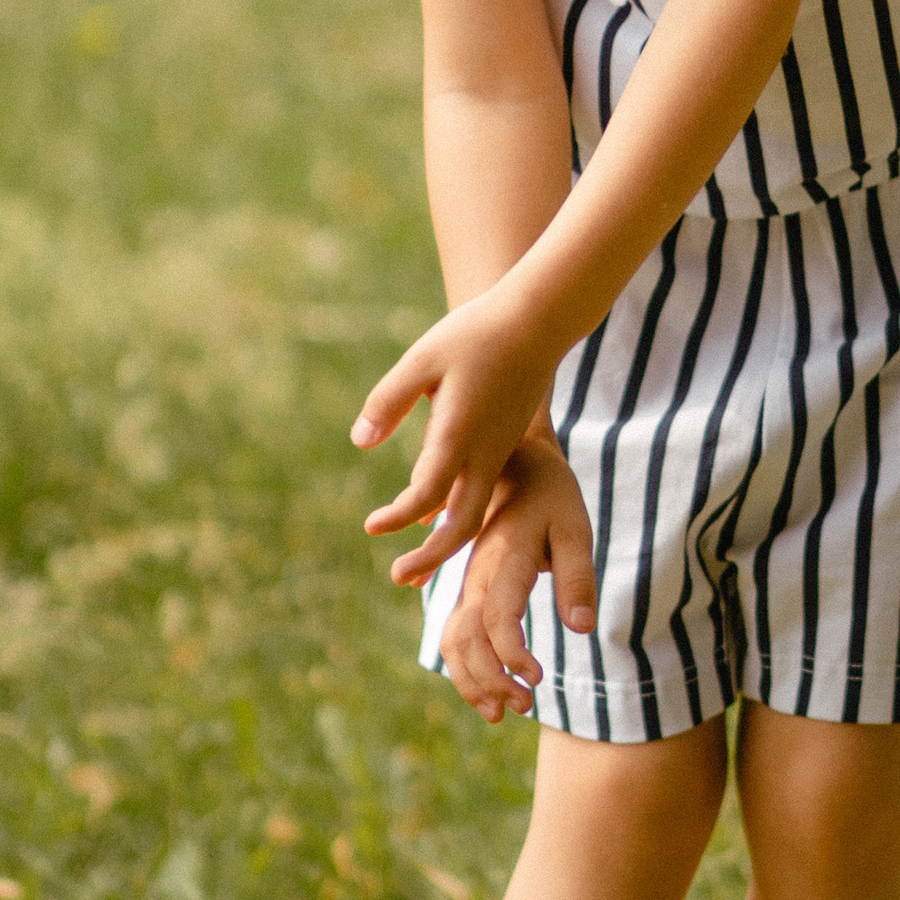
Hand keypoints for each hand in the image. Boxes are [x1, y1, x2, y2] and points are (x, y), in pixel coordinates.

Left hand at [352, 285, 561, 578]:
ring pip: (477, 512)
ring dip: (446, 540)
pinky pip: (483, 492)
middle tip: (400, 578)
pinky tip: (435, 515)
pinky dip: (459, 512)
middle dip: (433, 557)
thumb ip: (389, 401)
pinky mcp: (505, 444)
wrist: (538, 321)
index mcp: (458, 433)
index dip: (397, 517)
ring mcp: (499, 451)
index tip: (371, 527)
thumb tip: (361, 443)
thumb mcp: (421, 359)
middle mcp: (484, 452)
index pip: (427, 493)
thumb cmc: (475, 333)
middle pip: (464, 524)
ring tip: (417, 562)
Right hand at [389, 431, 596, 723]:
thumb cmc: (553, 497)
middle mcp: (477, 575)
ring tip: (502, 714)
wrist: (517, 464)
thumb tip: (583, 628)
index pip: (498, 616)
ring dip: (472, 681)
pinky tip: (487, 692)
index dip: (511, 653)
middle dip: (491, 679)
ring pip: (453, 640)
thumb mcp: (576, 528)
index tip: (536, 677)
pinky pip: (454, 635)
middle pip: (468, 637)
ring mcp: (468, 584)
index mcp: (505, 559)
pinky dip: (464, 668)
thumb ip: (578, 577)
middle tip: (526, 705)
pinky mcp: (468, 590)